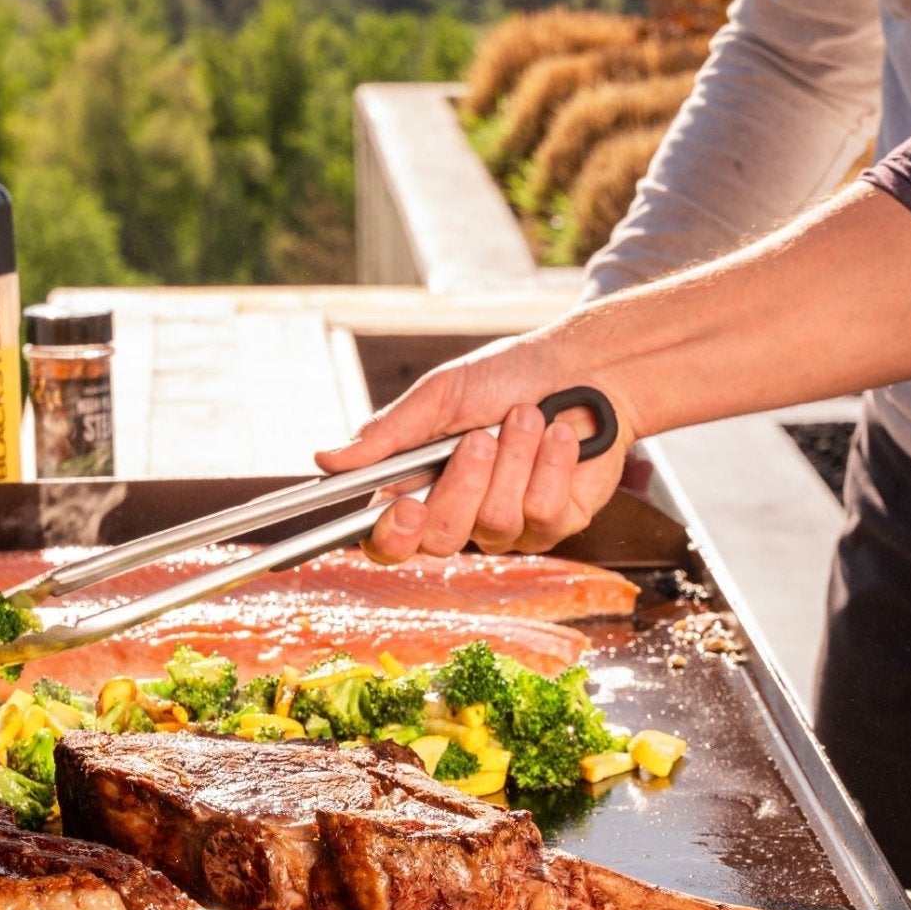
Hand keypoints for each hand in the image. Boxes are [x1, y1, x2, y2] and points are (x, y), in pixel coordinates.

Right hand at [315, 334, 638, 561]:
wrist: (585, 368)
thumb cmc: (509, 376)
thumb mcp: (441, 394)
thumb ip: (388, 434)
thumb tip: (325, 460)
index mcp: (418, 487)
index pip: (387, 541)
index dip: (392, 537)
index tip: (406, 509)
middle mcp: (459, 516)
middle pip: (440, 537)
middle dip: (464, 483)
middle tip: (481, 437)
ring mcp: (508, 528)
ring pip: (494, 522)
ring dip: (513, 459)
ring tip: (529, 418)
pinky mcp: (555, 525)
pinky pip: (543, 513)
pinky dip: (552, 464)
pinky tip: (560, 439)